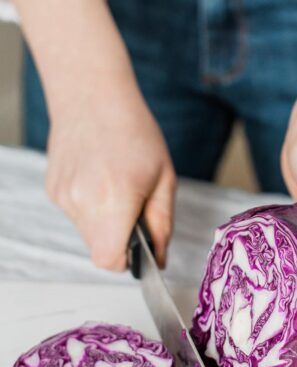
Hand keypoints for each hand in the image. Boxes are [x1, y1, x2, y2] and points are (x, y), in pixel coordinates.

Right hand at [46, 76, 175, 270]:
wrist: (92, 96)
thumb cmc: (134, 133)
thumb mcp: (164, 179)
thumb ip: (162, 225)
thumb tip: (158, 259)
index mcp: (114, 199)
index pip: (110, 259)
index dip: (126, 260)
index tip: (138, 247)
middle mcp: (82, 201)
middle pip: (99, 250)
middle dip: (119, 240)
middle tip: (132, 209)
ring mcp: (63, 196)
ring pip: (88, 234)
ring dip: (105, 223)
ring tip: (114, 187)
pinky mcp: (53, 190)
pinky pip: (77, 215)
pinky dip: (90, 208)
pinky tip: (98, 180)